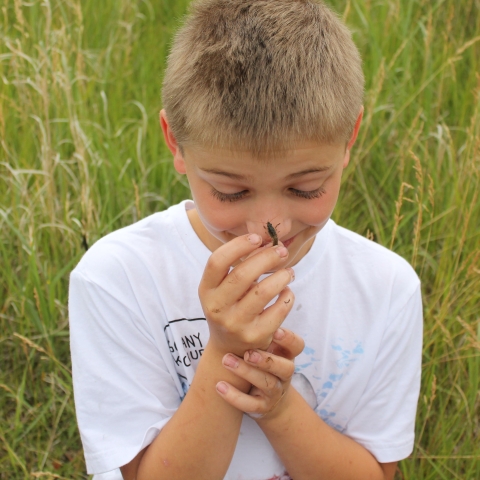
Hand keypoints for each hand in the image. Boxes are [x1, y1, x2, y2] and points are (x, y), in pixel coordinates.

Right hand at [199, 234, 294, 355]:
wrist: (230, 347)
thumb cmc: (231, 305)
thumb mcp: (225, 287)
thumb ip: (241, 265)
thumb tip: (269, 244)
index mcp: (206, 289)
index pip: (217, 261)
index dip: (238, 246)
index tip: (257, 238)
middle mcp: (217, 307)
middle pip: (242, 274)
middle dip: (266, 258)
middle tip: (281, 251)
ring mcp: (235, 324)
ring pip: (263, 292)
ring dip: (281, 276)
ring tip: (289, 272)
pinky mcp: (255, 336)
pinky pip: (278, 311)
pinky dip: (287, 297)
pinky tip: (287, 291)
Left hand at [216, 327, 304, 419]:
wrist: (268, 399)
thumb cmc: (264, 360)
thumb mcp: (268, 343)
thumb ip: (262, 323)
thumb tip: (248, 289)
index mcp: (286, 353)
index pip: (297, 345)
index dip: (289, 339)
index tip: (276, 330)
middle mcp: (283, 372)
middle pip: (283, 367)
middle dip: (265, 359)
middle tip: (248, 351)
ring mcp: (274, 391)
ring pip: (266, 384)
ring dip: (246, 373)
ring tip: (226, 361)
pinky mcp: (261, 407)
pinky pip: (250, 405)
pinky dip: (234, 397)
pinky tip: (219, 387)